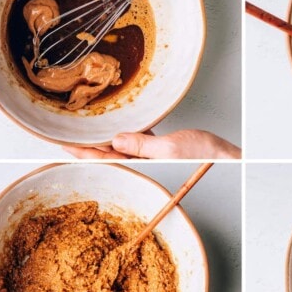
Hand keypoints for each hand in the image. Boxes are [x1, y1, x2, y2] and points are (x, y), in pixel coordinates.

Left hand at [63, 128, 240, 159]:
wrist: (228, 156)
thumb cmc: (206, 156)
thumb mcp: (171, 148)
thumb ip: (142, 146)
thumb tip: (116, 141)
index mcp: (142, 165)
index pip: (102, 159)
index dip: (81, 152)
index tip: (62, 145)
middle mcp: (142, 162)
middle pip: (105, 154)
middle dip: (86, 147)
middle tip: (64, 137)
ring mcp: (150, 155)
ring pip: (118, 147)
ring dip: (102, 140)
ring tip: (84, 131)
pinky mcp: (159, 147)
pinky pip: (135, 141)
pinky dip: (124, 133)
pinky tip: (116, 126)